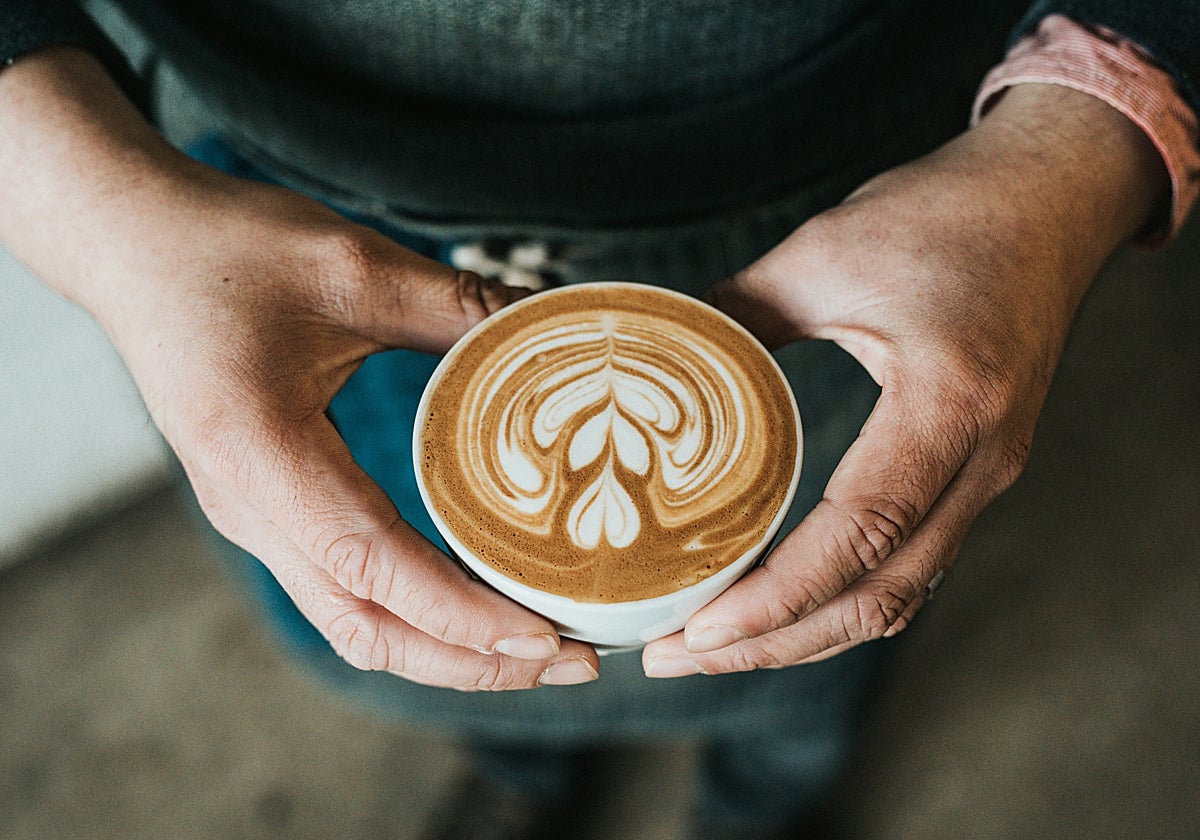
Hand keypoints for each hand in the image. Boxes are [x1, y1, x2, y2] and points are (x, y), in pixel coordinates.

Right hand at [0, 49, 599, 689]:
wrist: (128, 243)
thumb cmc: (226, 247)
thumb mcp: (353, 266)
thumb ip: (459, 306)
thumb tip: (558, 325)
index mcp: (261, 455)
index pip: (374, 567)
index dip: (463, 616)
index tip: (546, 638)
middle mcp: (249, 508)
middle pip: (367, 628)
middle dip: (472, 661)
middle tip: (571, 662)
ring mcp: (252, 516)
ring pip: (353, 622)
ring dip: (445, 650)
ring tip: (536, 649)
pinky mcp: (264, 507)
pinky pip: (343, 590)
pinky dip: (415, 615)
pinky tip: (474, 602)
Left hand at [643, 84, 1167, 675]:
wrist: (1050, 198)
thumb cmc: (949, 214)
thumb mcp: (826, 252)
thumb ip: (736, 312)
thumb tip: (654, 356)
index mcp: (949, 404)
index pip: (863, 533)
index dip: (777, 596)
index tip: (698, 627)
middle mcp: (981, 460)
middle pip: (879, 596)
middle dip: (772, 643)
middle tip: (675, 656)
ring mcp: (985, 475)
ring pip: (898, 596)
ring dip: (803, 635)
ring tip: (712, 647)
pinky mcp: (973, 474)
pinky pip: (910, 566)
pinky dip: (839, 602)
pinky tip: (779, 605)